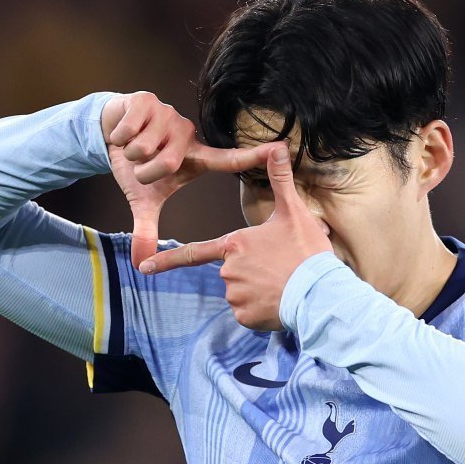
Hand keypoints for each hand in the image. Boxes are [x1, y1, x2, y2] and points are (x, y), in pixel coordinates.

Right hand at [101, 92, 279, 268]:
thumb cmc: (136, 166)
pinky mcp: (147, 101)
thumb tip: (140, 263)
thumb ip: (147, 229)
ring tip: (133, 148)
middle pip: (167, 163)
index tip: (280, 148)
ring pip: (146, 148)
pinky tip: (122, 134)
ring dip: (131, 154)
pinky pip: (130, 131)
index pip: (227, 159)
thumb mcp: (144, 199)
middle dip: (146, 171)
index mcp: (195, 157)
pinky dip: (119, 138)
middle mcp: (188, 134)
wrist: (109, 134)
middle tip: (142, 166)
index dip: (252, 156)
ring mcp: (169, 115)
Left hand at [138, 142, 332, 330]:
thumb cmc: (305, 251)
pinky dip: (261, 309)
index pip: (194, 252)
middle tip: (278, 267)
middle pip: (231, 270)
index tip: (144, 268)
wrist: (320, 293)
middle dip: (251, 271)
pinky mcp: (245, 316)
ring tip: (282, 283)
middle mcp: (228, 270)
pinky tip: (279, 300)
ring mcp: (235, 295)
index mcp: (234, 244)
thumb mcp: (293, 212)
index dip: (166, 261)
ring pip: (240, 292)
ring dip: (257, 290)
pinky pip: (248, 312)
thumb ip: (280, 180)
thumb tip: (277, 147)